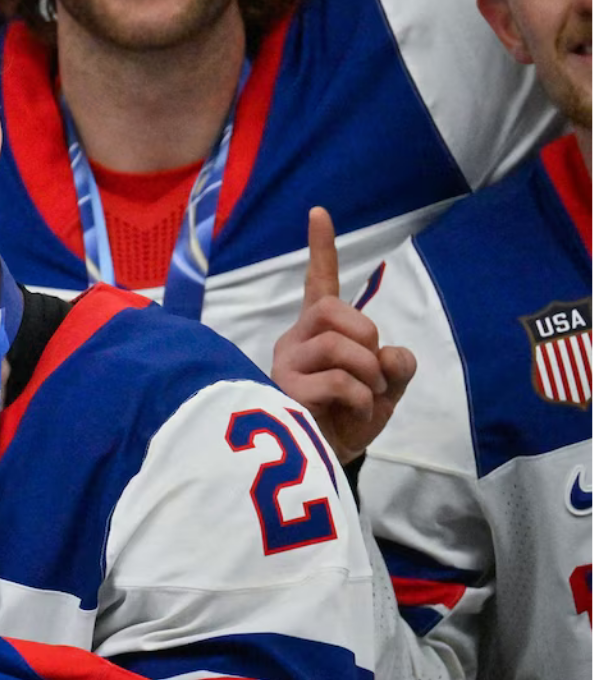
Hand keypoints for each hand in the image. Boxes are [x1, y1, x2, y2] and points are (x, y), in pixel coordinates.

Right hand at [269, 208, 415, 462]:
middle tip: (373, 371)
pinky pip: (336, 381)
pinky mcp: (283, 393)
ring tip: (366, 398)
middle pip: (332, 308)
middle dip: (366, 335)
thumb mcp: (384, 391)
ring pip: (335, 344)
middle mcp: (295, 342)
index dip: (321, 248)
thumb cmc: (347, 423)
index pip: (318, 283)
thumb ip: (396, 367)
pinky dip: (360, 399)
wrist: (322, 467)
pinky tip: (353, 416)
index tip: (320, 212)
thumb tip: (392, 354)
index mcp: (318, 334)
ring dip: (366, 372)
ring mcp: (285, 366)